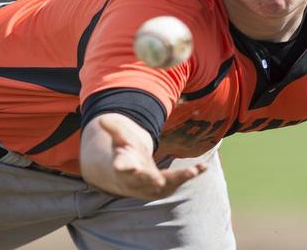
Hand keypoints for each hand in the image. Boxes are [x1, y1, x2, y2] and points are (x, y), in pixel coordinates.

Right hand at [81, 113, 206, 199]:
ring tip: (193, 171)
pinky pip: (178, 182)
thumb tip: (102, 118)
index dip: (123, 167)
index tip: (122, 166)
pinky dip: (190, 174)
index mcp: (123, 166)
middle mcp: (137, 179)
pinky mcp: (164, 187)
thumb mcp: (119, 140)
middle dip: (152, 179)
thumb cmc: (124, 154)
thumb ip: (113, 129)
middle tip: (159, 181)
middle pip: (145, 180)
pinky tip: (203, 166)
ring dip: (179, 178)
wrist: (126, 178)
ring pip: (165, 185)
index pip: (121, 167)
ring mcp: (151, 186)